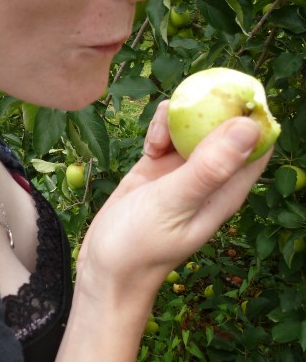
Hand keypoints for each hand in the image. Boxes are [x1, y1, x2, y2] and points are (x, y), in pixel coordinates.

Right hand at [76, 100, 270, 296]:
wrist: (105, 269)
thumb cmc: (142, 245)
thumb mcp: (175, 203)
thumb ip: (209, 166)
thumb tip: (250, 125)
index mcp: (227, 188)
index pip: (256, 141)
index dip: (251, 112)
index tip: (230, 92)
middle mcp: (211, 176)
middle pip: (223, 127)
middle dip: (210, 107)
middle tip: (188, 101)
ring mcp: (184, 171)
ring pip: (192, 126)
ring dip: (179, 119)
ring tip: (158, 140)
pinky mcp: (158, 168)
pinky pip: (167, 135)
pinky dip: (160, 131)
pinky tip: (148, 146)